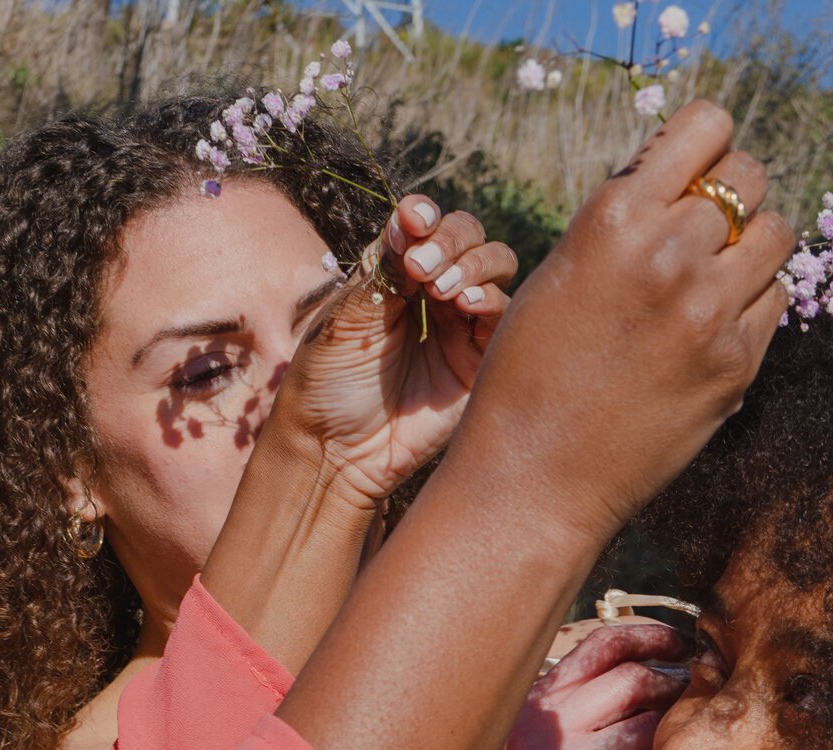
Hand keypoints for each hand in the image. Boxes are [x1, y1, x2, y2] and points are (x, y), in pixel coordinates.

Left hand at [272, 194, 518, 503]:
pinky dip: (490, 299)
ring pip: (497, 267)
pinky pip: (505, 316)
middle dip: (451, 239)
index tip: (413, 220)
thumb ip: (385, 269)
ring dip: (474, 264)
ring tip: (442, 290)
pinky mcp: (482, 362)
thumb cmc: (327, 383)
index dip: (426, 216)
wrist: (337, 450)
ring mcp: (462, 328)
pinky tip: (463, 307)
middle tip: (421, 266)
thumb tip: (412, 217)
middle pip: (469, 238)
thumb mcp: (348, 315)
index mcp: (396, 278)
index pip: (427, 228)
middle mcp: (434, 296)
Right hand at [433, 621, 686, 749]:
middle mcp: (542, 726)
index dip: (651, 637)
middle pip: (632, 677)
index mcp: (530, 707)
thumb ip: (569, 723)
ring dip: (684, 738)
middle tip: (708, 704)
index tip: (685, 647)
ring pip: (647, 727)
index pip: (600, 644)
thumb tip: (631, 688)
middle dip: (679, 686)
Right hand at [437, 100, 795, 547]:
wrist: (537, 475)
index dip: (707, 141)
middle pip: (752, 177)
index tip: (694, 166)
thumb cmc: (533, 370)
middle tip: (707, 228)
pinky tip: (712, 325)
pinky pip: (774, 301)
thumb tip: (690, 181)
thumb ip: (628, 221)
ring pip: (778, 235)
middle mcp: (670, 255)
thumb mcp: (564, 270)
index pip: (708, 125)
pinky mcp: (737, 364)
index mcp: (616, 217)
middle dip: (734, 194)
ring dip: (753, 245)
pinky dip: (753, 303)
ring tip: (717, 274)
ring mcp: (711, 312)